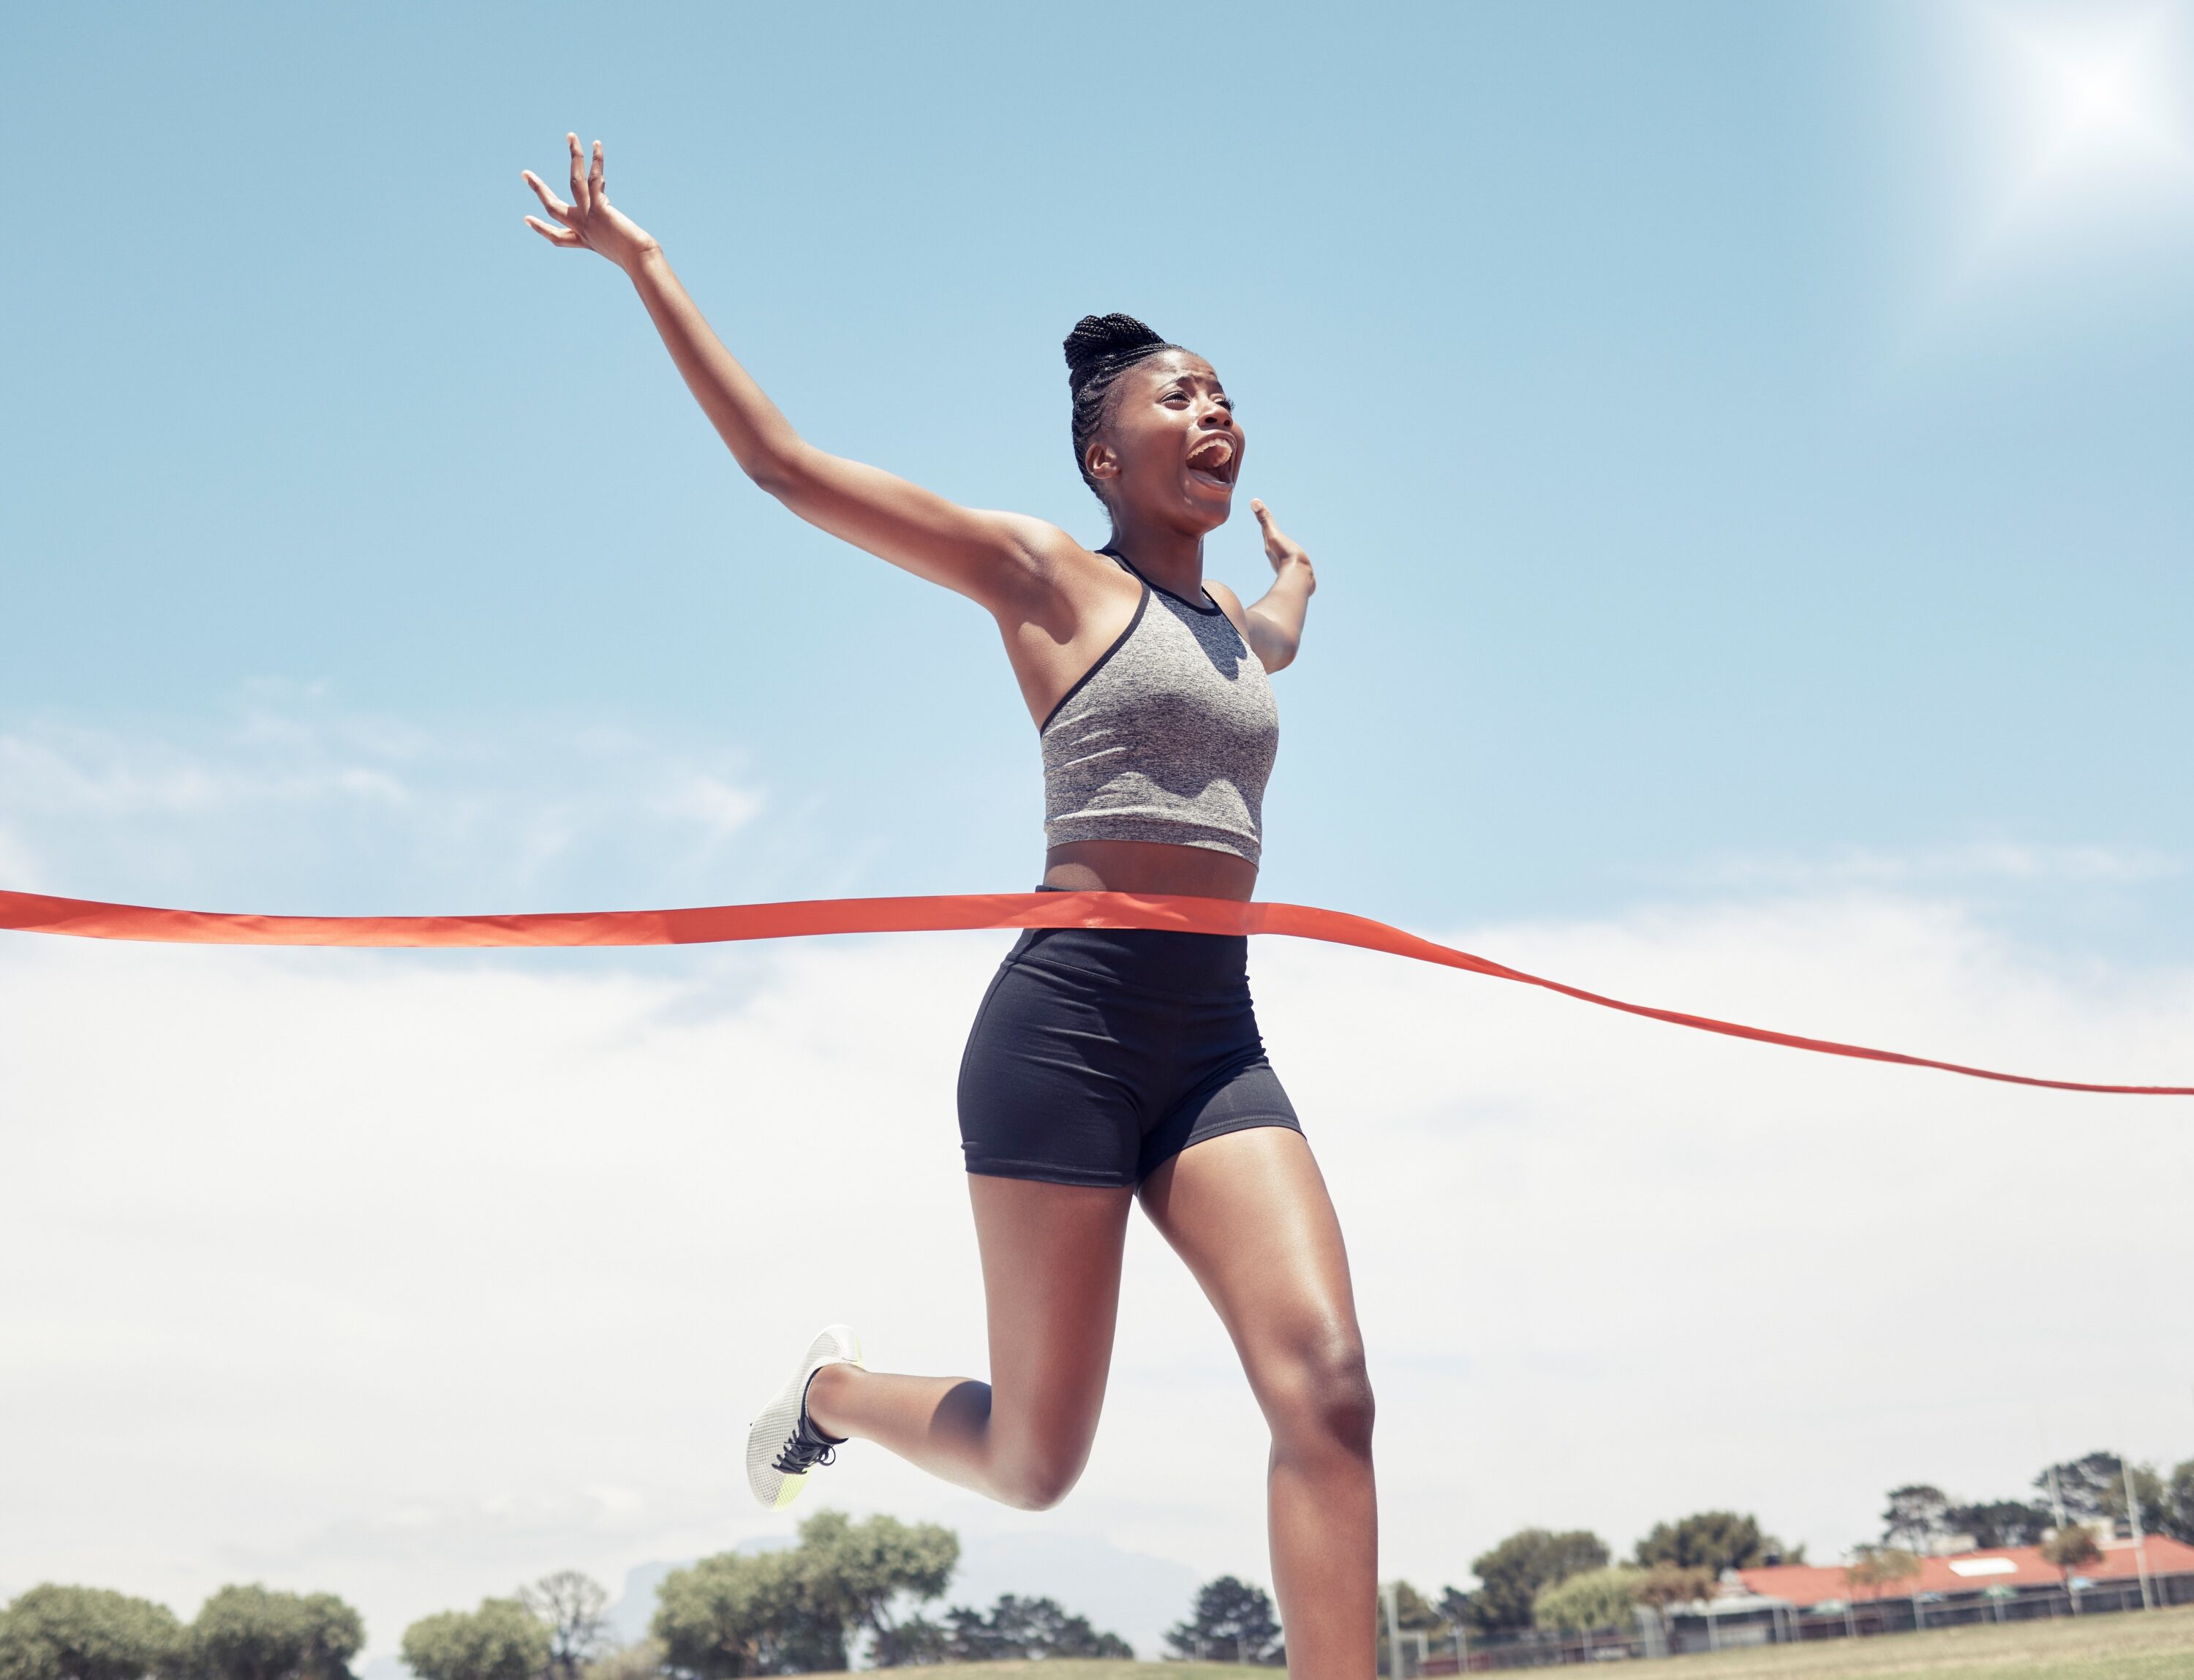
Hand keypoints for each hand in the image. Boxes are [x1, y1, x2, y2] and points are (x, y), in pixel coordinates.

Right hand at [523, 134, 658, 270]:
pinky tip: (596, 145)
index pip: (558, 237)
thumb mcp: (617, 237)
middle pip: (553, 208)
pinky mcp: (599, 210)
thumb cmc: (639, 258)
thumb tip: (603, 192)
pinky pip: (594, 179)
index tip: (527, 219)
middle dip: (538, 189)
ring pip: (574, 183)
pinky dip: (596, 161)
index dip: (541, 228)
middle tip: (524, 173)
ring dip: (574, 157)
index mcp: (585, 241)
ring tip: (571, 136)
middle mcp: (583, 229)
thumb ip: (606, 216)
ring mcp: (589, 219)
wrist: (641, 262)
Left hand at [1251, 499, 1315, 594]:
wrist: (1298, 578)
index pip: (1265, 529)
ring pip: (1280, 551)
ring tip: (1280, 544)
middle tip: (1267, 524)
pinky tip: (1294, 563)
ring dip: (1280, 546)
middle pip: (1271, 540)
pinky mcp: (1294, 571)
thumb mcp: (1274, 534)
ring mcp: (1284, 563)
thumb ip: (1265, 520)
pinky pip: (1291, 561)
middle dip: (1269, 531)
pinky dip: (1290, 557)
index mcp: (1270, 545)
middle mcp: (1274, 555)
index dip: (1263, 518)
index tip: (1259, 510)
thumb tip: (1254, 501)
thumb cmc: (1286, 555)